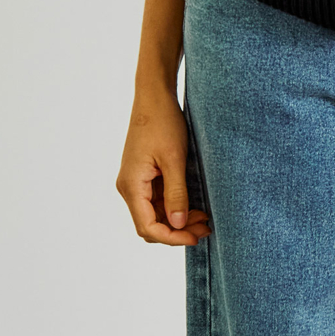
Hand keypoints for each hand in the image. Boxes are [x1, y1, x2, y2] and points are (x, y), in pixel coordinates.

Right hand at [116, 89, 211, 244]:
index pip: (148, 227)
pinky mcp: (144, 177)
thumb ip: (176, 194)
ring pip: (155, 215)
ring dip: (178, 221)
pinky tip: (195, 207)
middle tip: (205, 228)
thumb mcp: (174, 160)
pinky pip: (158, 202)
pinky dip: (175, 208)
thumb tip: (177, 224)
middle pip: (150, 225)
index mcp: (132, 186)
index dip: (172, 237)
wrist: (154, 98)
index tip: (195, 237)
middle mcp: (129, 188)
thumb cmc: (163, 123)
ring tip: (204, 219)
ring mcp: (136, 182)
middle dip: (177, 231)